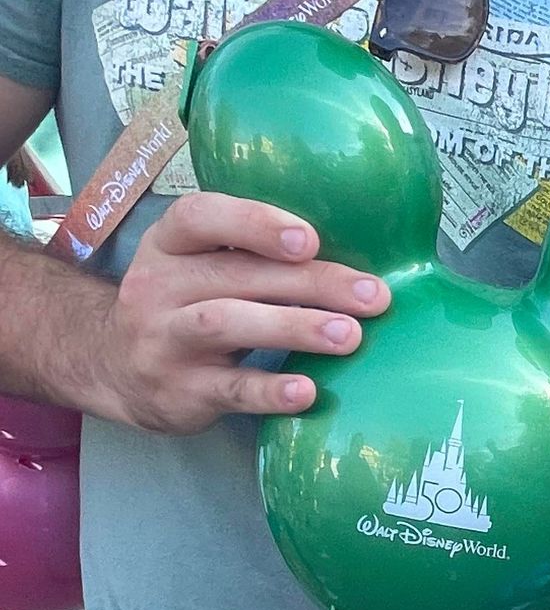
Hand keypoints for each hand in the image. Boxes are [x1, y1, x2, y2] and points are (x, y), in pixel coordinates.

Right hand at [89, 193, 389, 433]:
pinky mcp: (181, 391)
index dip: (254, 223)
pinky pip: (229, 389)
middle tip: (373, 296)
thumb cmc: (185, 308)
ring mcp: (165, 339)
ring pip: (226, 324)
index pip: (199, 217)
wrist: (115, 370)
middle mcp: (159, 286)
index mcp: (169, 245)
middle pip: (235, 275)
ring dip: (294, 327)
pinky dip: (269, 391)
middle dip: (311, 282)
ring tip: (349, 336)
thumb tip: (356, 261)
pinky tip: (307, 392)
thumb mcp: (200, 268)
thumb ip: (256, 257)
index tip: (310, 239)